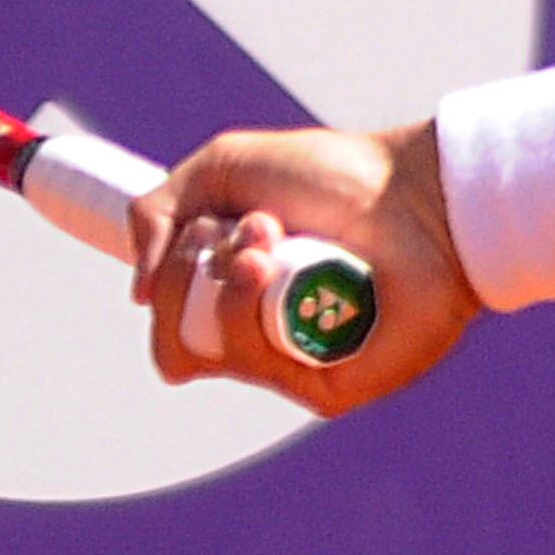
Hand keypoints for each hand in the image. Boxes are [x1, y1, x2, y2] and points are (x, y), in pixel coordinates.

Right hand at [129, 120, 480, 416]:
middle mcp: (263, 338)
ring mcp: (295, 365)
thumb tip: (138, 294)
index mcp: (239, 298)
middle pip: (176, 343)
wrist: (417, 189)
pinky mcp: (327, 386)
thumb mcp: (224, 169)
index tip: (197, 226)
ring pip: (211, 349)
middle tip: (253, 223)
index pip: (168, 327)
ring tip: (272, 232)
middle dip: (193, 270)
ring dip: (227, 280)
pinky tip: (281, 263)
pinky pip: (257, 364)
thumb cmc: (337, 177)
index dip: (166, 282)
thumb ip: (157, 214)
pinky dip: (251, 307)